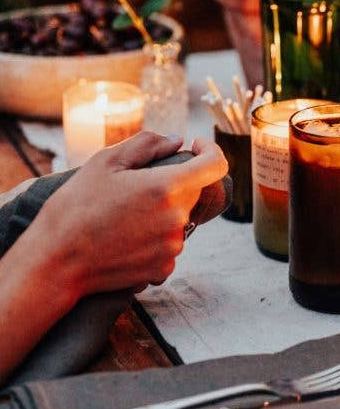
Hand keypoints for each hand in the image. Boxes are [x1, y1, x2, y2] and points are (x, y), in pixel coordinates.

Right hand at [37, 131, 227, 296]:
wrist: (56, 260)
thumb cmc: (75, 207)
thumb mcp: (105, 163)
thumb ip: (146, 145)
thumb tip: (176, 140)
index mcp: (166, 188)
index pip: (215, 165)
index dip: (210, 150)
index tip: (195, 146)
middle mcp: (177, 219)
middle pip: (192, 191)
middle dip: (172, 183)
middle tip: (134, 187)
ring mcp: (173, 247)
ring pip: (179, 219)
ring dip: (161, 212)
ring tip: (123, 217)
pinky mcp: (165, 268)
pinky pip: (169, 244)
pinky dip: (154, 238)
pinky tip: (125, 238)